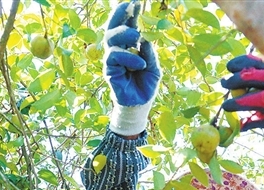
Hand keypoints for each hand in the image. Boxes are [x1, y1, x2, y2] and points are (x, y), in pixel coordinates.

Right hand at [104, 1, 159, 135]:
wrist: (140, 105)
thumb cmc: (146, 85)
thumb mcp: (153, 66)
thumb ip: (149, 51)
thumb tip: (145, 36)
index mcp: (129, 46)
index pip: (126, 26)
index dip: (129, 13)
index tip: (136, 2)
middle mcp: (118, 50)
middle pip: (113, 27)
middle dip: (120, 15)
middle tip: (131, 6)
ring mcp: (112, 60)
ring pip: (111, 38)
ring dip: (125, 34)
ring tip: (137, 36)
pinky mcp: (109, 70)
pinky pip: (114, 56)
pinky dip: (129, 57)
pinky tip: (140, 63)